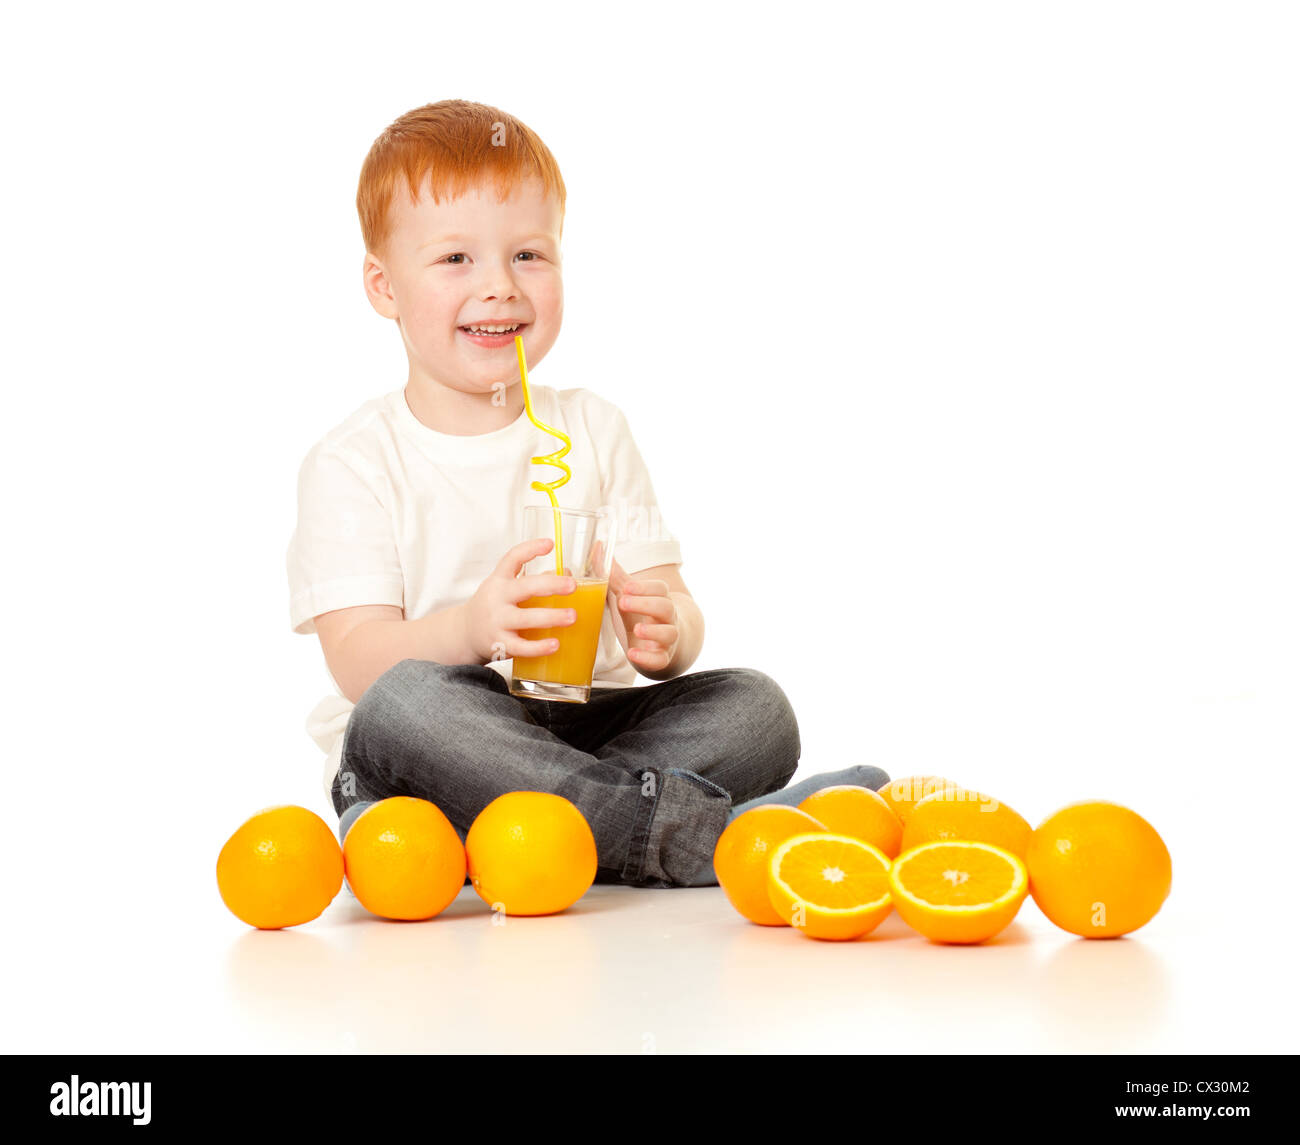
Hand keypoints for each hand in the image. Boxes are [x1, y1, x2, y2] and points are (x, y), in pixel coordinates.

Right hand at [461, 537, 576, 663]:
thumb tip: (568, 574)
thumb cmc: (493, 607)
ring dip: (551, 617)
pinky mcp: (499, 644)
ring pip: (526, 618)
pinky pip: (521, 646)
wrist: (464, 634)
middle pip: (525, 587)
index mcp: (499, 580)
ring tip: (572, 616)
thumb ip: (534, 581)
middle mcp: (496, 598)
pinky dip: (539, 647)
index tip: (550, 543)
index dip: (531, 549)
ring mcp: (497, 621)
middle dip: (551, 584)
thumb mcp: (506, 588)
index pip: (513, 558)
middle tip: (572, 585)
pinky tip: (555, 644)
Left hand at [607, 559, 679, 673]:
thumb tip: (598, 545)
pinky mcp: (662, 658)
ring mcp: (666, 639)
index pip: (660, 589)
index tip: (626, 587)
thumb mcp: (627, 594)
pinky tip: (633, 654)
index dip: (644, 588)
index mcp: (658, 599)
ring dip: (653, 631)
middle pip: (666, 607)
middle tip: (622, 602)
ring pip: (669, 634)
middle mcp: (667, 618)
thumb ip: (613, 573)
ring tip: (636, 629)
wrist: (661, 644)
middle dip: (645, 604)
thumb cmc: (641, 614)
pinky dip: (648, 658)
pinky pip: (661, 659)